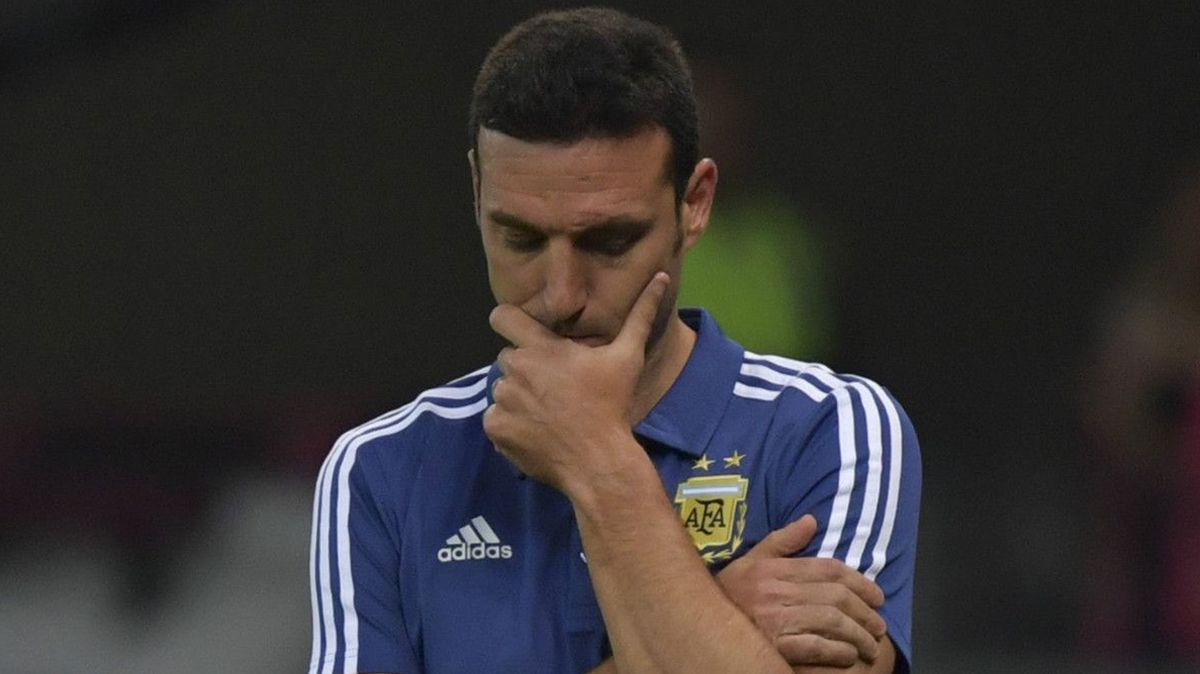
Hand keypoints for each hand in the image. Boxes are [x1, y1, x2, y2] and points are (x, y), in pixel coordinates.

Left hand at [483, 272, 668, 492]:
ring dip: (518, 396)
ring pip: (502, 389)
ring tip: (548, 411)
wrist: (598, 461)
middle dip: (525, 366)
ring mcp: (502, 401)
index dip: (510, 321)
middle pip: (507, 357)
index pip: (502, 317)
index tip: (524, 333)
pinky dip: (511, 423)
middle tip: (553, 385)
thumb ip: (640, 314)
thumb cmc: (612, 406)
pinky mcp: (496, 428)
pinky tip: (537, 431)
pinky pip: (496, 417)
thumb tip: (660, 277)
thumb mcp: (628, 357)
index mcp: (540, 348)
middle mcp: (515, 370)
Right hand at [715, 515, 887, 666]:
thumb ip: (782, 542)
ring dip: (857, 635)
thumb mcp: (751, 561)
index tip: (878, 596)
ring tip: (870, 645)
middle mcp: (776, 591)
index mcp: (773, 569)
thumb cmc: (729, 593)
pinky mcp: (774, 647)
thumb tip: (811, 520)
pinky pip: (815, 647)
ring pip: (830, 622)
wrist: (698, 623)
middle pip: (834, 597)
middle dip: (864, 611)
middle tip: (878, 625)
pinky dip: (837, 652)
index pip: (827, 570)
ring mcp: (775, 620)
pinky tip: (848, 656)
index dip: (859, 582)